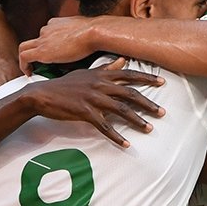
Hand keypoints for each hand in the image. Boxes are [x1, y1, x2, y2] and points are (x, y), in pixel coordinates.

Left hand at [17, 16, 102, 73]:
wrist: (93, 33)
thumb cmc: (95, 34)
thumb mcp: (85, 34)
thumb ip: (79, 40)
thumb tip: (85, 51)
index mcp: (57, 23)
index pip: (46, 33)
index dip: (47, 45)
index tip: (51, 54)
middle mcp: (47, 29)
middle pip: (34, 41)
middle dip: (34, 51)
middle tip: (39, 64)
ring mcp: (43, 39)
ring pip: (25, 47)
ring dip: (27, 59)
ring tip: (31, 70)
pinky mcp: (41, 51)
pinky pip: (24, 57)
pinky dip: (24, 65)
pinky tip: (29, 73)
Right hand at [18, 58, 165, 146]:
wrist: (43, 94)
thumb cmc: (65, 84)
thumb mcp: (86, 72)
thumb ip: (106, 68)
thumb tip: (123, 61)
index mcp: (101, 75)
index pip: (129, 74)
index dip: (147, 78)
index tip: (163, 82)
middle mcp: (100, 85)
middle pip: (130, 94)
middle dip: (148, 103)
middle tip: (162, 112)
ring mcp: (93, 98)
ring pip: (121, 110)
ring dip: (137, 120)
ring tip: (150, 128)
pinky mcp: (85, 112)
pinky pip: (105, 127)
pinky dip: (117, 136)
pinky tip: (126, 144)